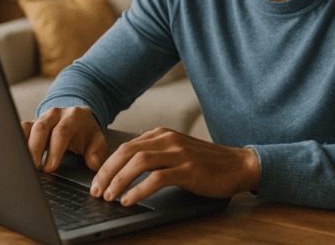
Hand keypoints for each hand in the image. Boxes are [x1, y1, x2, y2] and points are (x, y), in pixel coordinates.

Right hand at [21, 106, 108, 172]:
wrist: (79, 119)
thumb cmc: (87, 133)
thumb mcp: (97, 141)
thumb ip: (98, 152)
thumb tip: (94, 163)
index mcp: (73, 117)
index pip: (61, 132)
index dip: (54, 150)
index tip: (50, 167)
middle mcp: (55, 114)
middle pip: (41, 128)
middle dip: (35, 148)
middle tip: (33, 167)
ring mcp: (42, 118)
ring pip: (28, 128)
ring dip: (23, 146)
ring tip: (20, 163)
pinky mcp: (32, 124)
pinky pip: (21, 129)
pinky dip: (16, 141)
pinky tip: (14, 155)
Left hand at [90, 127, 259, 206]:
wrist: (238, 165)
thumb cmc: (206, 164)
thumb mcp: (177, 152)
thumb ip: (155, 154)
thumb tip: (125, 170)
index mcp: (161, 134)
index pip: (126, 146)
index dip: (108, 164)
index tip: (97, 181)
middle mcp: (167, 139)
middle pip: (127, 152)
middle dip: (107, 172)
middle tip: (96, 191)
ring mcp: (178, 153)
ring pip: (138, 163)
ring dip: (119, 181)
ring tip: (109, 197)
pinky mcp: (188, 169)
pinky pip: (157, 178)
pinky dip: (139, 190)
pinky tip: (130, 200)